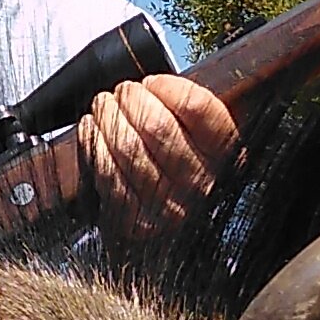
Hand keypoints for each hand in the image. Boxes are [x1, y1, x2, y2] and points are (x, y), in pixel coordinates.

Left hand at [67, 73, 238, 239]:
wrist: (178, 237)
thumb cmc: (186, 169)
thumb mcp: (206, 139)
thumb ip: (192, 112)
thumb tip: (154, 85)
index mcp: (227, 156)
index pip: (198, 109)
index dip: (168, 88)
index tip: (152, 82)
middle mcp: (203, 184)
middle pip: (157, 126)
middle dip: (131, 100)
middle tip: (121, 92)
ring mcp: (170, 207)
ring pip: (128, 148)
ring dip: (108, 118)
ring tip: (103, 106)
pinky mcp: (137, 223)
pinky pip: (108, 175)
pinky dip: (93, 146)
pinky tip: (91, 130)